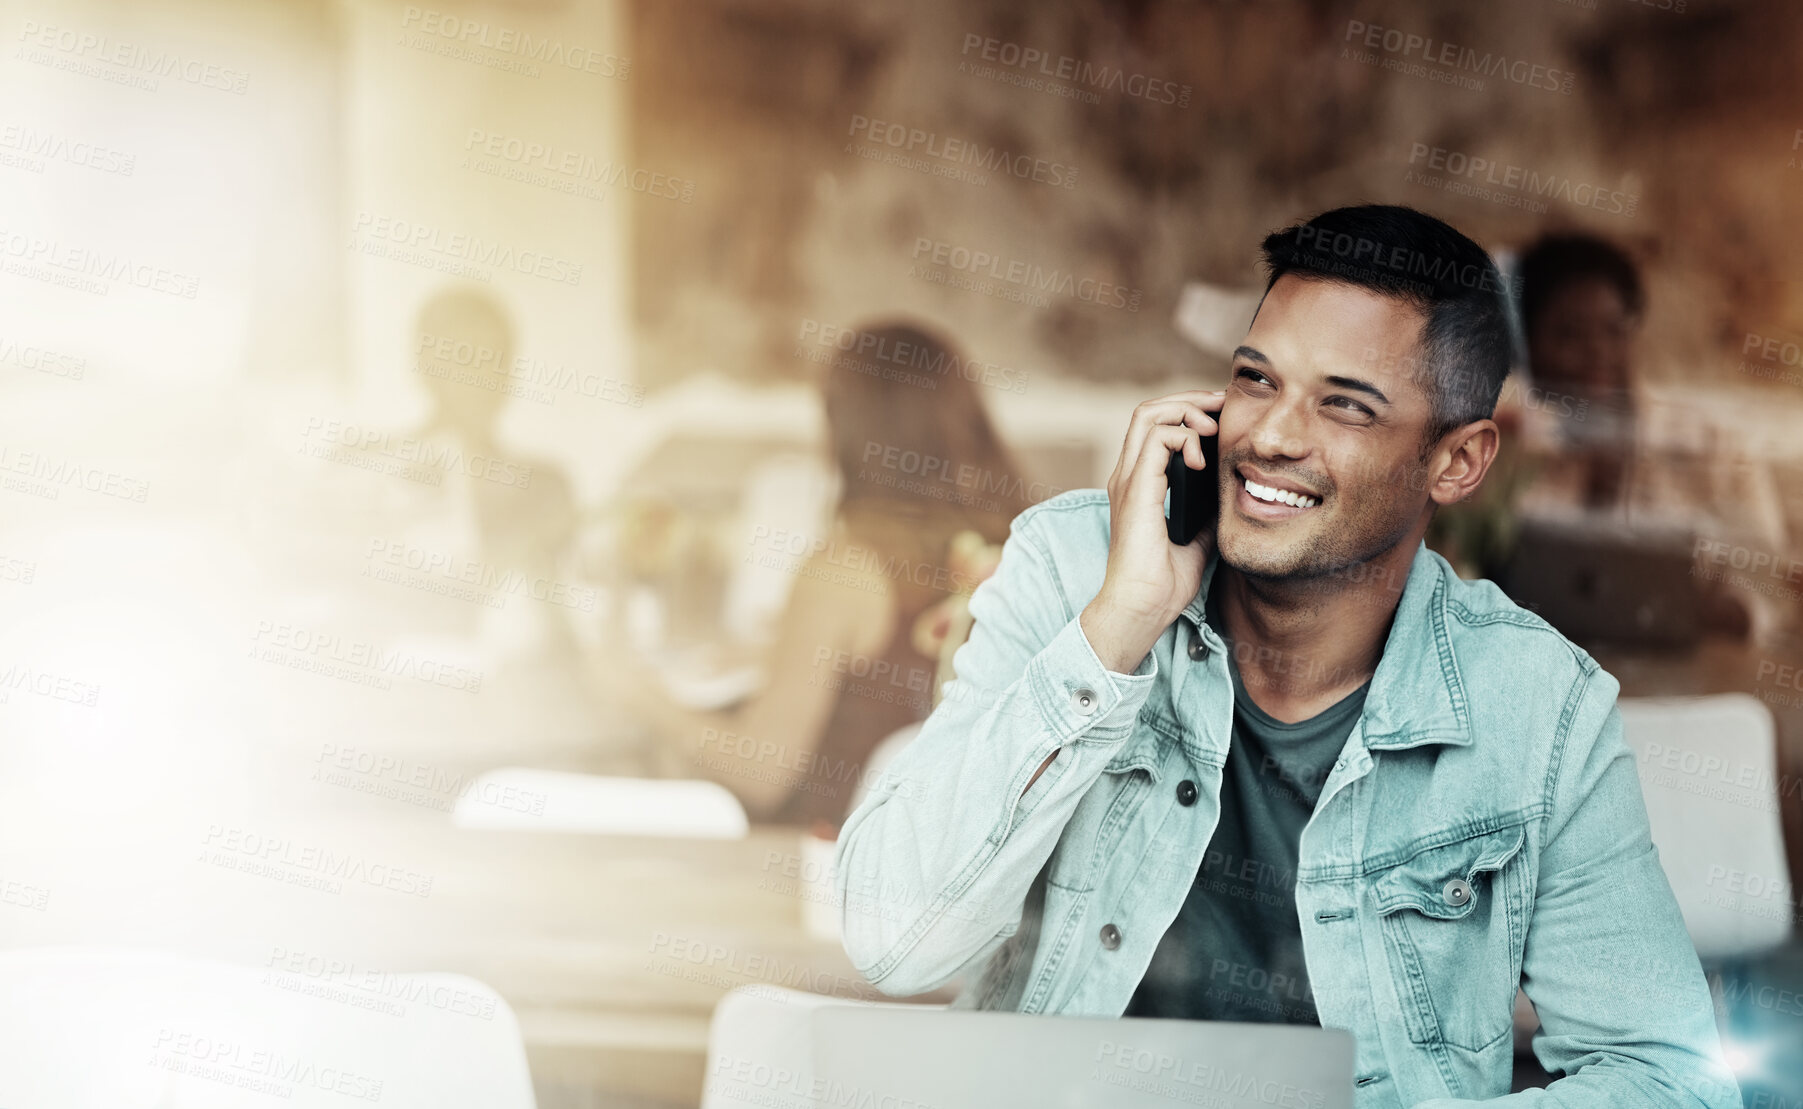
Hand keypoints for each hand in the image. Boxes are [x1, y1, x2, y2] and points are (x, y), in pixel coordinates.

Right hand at [1081, 389, 1223, 672]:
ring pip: (1149, 415)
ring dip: (1186, 412)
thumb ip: (1206, 515)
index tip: (1221, 418)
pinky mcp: (1136, 490)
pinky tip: (1201, 459)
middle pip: (1149, 411)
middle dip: (1189, 400)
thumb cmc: (1162, 584)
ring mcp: (1128, 481)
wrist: (1141, 609)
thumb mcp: (1197, 541)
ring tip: (1212, 428)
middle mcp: (1128, 476)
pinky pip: (1156, 440)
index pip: (1154, 427)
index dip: (1187, 412)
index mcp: (1138, 485)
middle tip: (1222, 406)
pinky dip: (1183, 438)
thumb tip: (1229, 500)